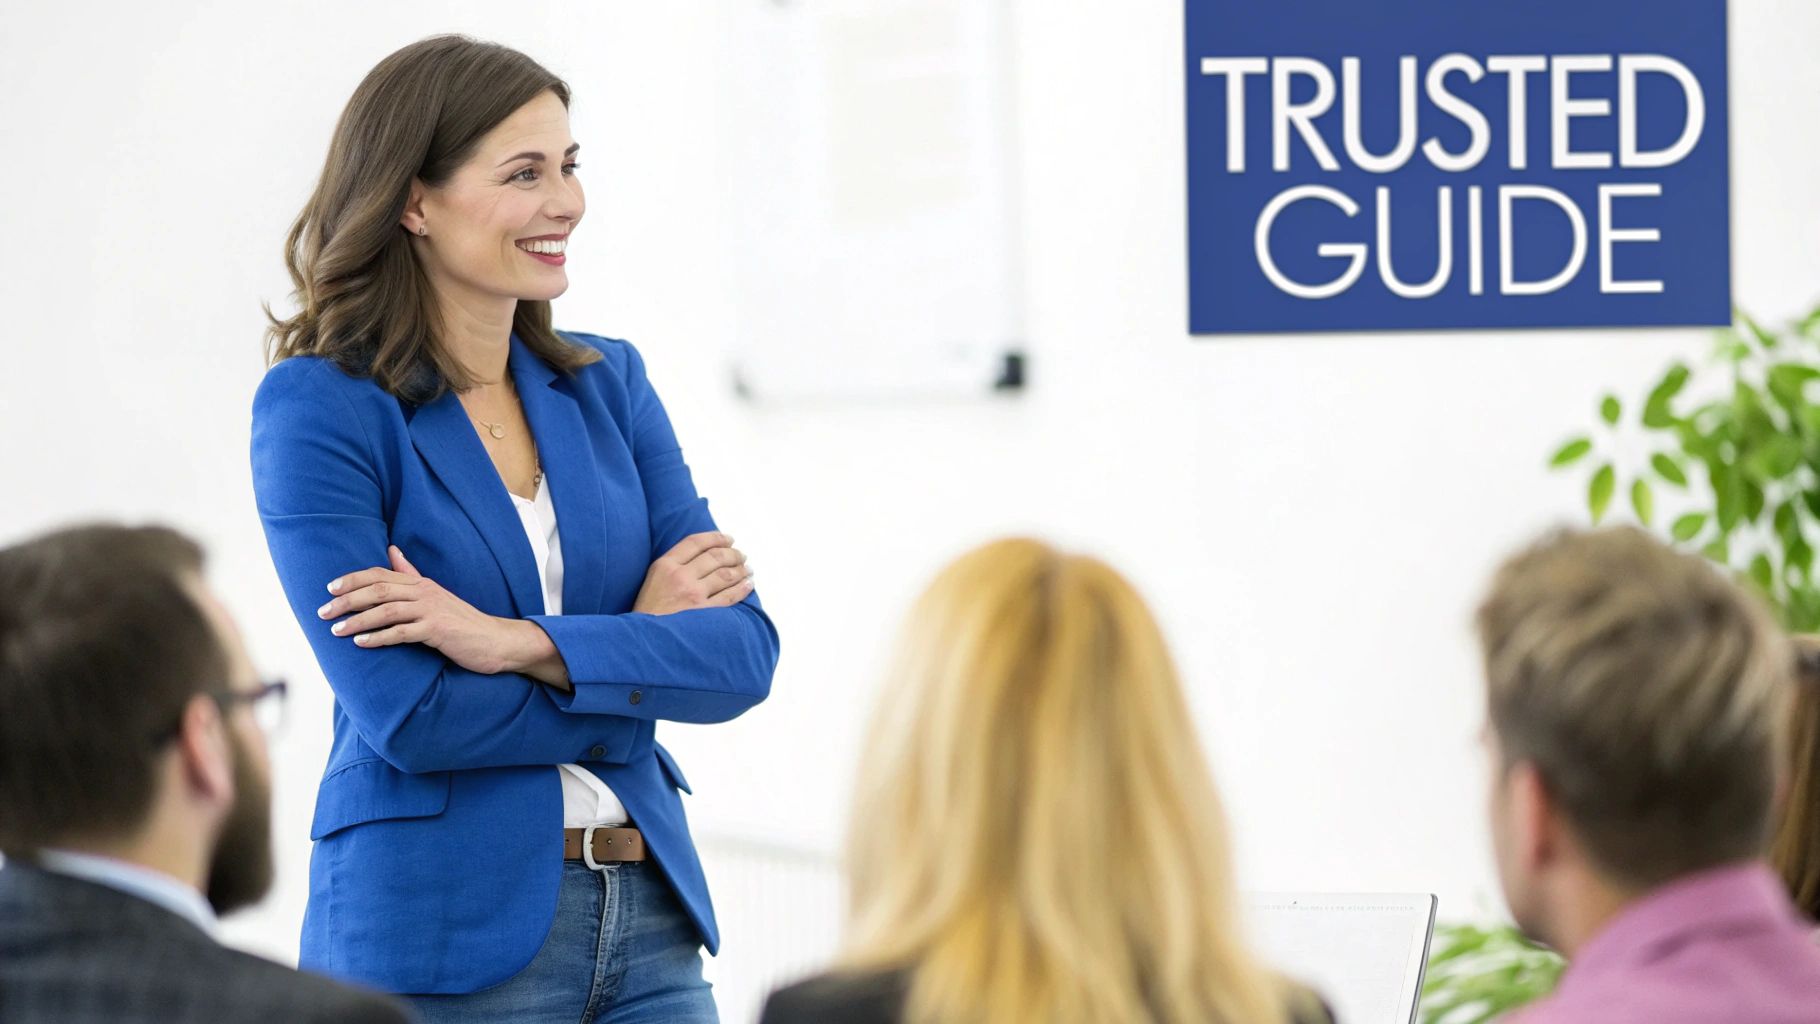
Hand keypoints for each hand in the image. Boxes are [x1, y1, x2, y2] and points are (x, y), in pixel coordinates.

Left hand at [318, 546, 542, 675]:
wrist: (495, 640)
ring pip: (386, 610)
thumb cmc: (461, 622)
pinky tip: (362, 643)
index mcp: (421, 583)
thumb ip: (411, 574)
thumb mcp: (435, 594)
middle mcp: (424, 592)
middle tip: (323, 612)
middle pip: (378, 589)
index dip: (353, 579)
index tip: (329, 588)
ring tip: (336, 631)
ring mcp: (432, 610)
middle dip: (347, 600)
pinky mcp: (438, 630)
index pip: (380, 574)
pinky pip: (403, 632)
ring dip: (358, 620)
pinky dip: (379, 638)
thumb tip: (392, 550)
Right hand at [633, 531, 753, 615]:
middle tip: (742, 555)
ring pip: (725, 575)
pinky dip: (742, 588)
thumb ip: (674, 565)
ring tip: (747, 569)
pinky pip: (729, 597)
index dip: (716, 538)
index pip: (696, 542)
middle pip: (715, 557)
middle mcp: (680, 576)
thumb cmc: (648, 611)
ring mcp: (693, 595)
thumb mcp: (653, 579)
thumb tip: (704, 556)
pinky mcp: (703, 613)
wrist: (643, 640)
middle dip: (733, 554)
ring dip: (741, 569)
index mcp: (665, 565)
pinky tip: (748, 584)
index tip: (729, 539)